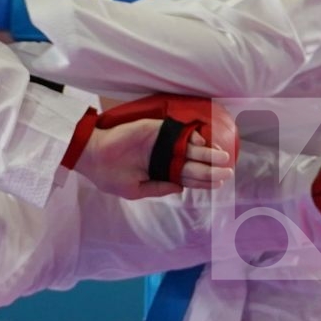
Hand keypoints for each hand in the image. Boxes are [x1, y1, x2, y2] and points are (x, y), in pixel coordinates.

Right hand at [74, 118, 232, 199]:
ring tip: (223, 159)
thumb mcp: (135, 190)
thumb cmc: (110, 176)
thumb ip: (159, 188)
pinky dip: (192, 137)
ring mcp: (162, 143)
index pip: (187, 177)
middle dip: (211, 169)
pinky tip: (203, 143)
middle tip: (228, 172)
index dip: (204, 180)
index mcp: (160, 173)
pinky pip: (179, 133)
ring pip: (190, 149)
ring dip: (207, 153)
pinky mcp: (158, 130)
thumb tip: (182, 189)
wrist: (93, 155)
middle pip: (193, 164)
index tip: (220, 183)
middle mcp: (165, 158)